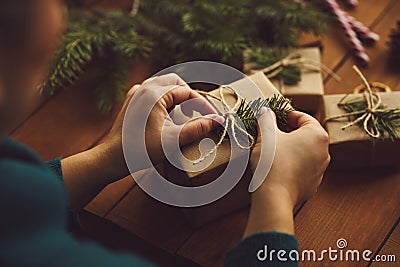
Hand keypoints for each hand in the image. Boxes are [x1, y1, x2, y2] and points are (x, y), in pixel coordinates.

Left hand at [99, 73, 222, 180]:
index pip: (186, 92)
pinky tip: (169, 117)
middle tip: (199, 114)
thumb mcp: (172, 141)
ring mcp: (136, 94)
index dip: (202, 105)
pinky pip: (154, 93)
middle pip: (175, 82)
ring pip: (165, 86)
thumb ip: (197, 129)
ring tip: (185, 117)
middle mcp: (143, 88)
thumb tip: (217, 120)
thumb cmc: (139, 151)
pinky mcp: (132, 102)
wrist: (111, 159)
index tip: (213, 118)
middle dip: (190, 97)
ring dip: (178, 98)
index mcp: (153, 94)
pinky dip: (166, 101)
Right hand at [243, 108, 329, 236]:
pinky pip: (301, 168)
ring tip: (271, 150)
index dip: (286, 114)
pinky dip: (291, 164)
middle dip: (288, 132)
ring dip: (290, 148)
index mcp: (317, 135)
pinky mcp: (311, 185)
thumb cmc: (272, 162)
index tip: (273, 116)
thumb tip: (266, 112)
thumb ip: (267, 119)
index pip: (303, 117)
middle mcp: (324, 152)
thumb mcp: (266, 135)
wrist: (274, 196)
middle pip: (305, 135)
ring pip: (304, 152)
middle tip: (270, 132)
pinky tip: (276, 167)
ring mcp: (319, 170)